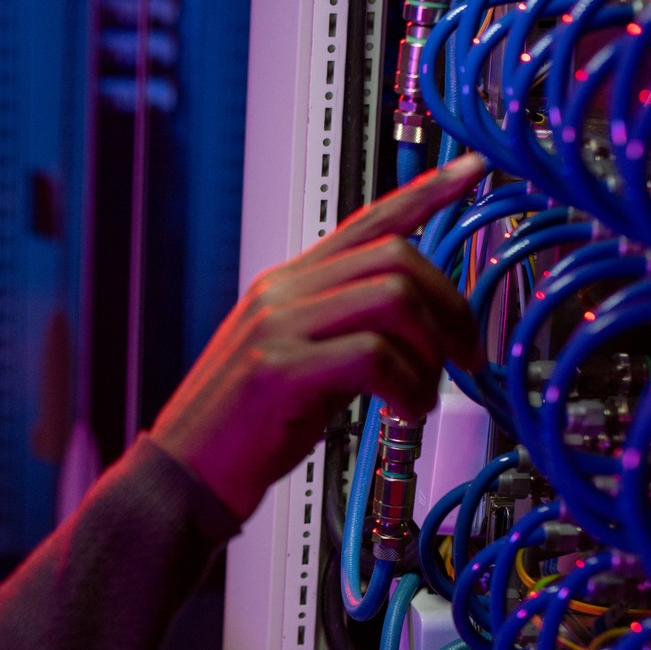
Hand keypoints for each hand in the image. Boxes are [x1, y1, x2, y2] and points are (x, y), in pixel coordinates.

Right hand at [149, 153, 482, 520]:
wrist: (181, 478)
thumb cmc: (240, 431)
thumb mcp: (296, 363)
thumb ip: (344, 335)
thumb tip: (412, 333)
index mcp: (286, 285)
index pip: (365, 220)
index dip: (425, 192)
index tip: (469, 171)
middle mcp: (281, 293)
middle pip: (395, 257)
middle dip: (449, 305)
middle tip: (465, 354)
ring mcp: (276, 327)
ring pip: (392, 298)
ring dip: (431, 350)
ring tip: (426, 393)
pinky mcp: (278, 370)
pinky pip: (374, 356)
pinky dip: (408, 386)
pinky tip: (406, 412)